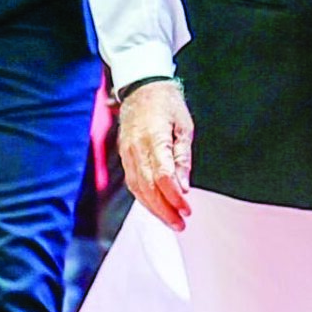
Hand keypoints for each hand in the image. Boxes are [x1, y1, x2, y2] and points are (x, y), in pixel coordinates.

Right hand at [120, 81, 195, 230]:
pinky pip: (133, 182)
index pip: (163, 176)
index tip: (187, 209)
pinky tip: (156, 207)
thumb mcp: (184, 127)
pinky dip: (144, 198)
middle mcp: (136, 149)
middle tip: (181, 224)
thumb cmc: (167, 104)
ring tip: (171, 221)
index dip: (175, 197)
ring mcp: (127, 153)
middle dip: (165, 210)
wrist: (141, 88)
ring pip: (138, 189)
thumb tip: (184, 186)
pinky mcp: (124, 156)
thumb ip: (183, 158)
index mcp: (154, 138)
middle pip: (149, 188)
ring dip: (154, 209)